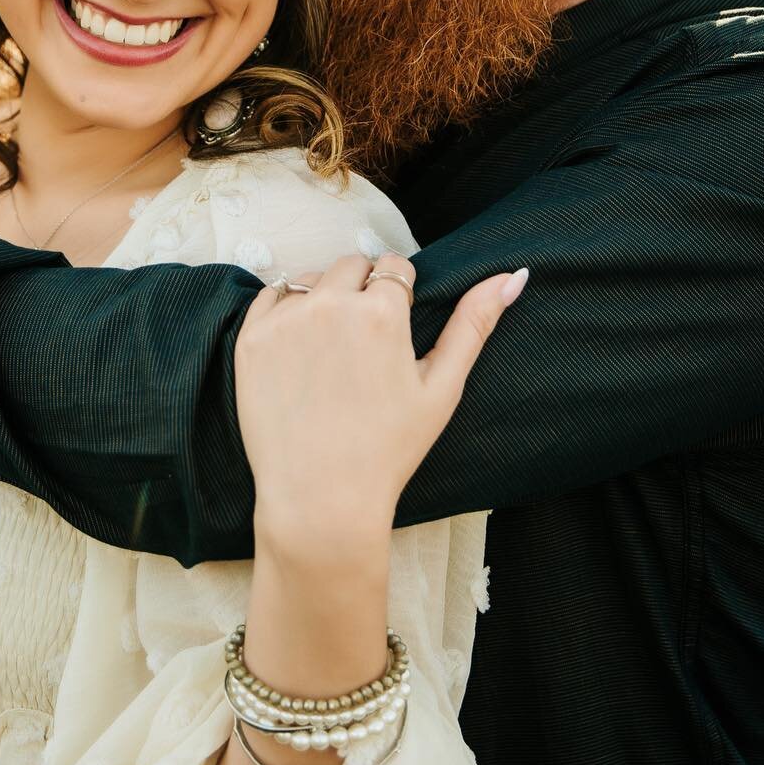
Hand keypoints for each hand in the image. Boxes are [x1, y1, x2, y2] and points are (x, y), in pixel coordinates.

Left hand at [235, 252, 526, 564]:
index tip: (393, 334)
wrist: (320, 499)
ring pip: (310, 278)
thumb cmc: (388, 449)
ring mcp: (284, 320)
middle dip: (362, 291)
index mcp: (381, 310)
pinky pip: (269, 298)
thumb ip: (474, 324)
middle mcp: (330, 303)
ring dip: (323, 298)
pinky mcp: (250, 339)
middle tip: (363, 345)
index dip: (398, 297)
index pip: (394, 267)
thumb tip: (513, 276)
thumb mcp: (442, 388)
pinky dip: (284, 313)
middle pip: (352, 265)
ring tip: (331, 353)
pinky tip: (298, 354)